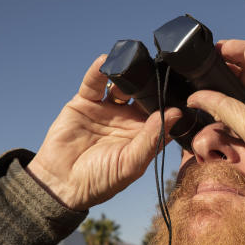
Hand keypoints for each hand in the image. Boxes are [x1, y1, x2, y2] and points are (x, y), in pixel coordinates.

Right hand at [28, 56, 181, 210]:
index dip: (171, 101)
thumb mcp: (131, 163)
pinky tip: (106, 61)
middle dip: (151, 81)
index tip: (182, 89)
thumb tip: (175, 114)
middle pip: (144, 94)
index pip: (162, 113)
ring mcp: (107, 109)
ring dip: (128, 73)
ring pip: (122, 84)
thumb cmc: (101, 180)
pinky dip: (100, 70)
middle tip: (159, 67)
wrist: (62, 182)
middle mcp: (127, 119)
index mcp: (143, 135)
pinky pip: (94, 82)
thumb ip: (152, 138)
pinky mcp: (85, 102)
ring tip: (134, 63)